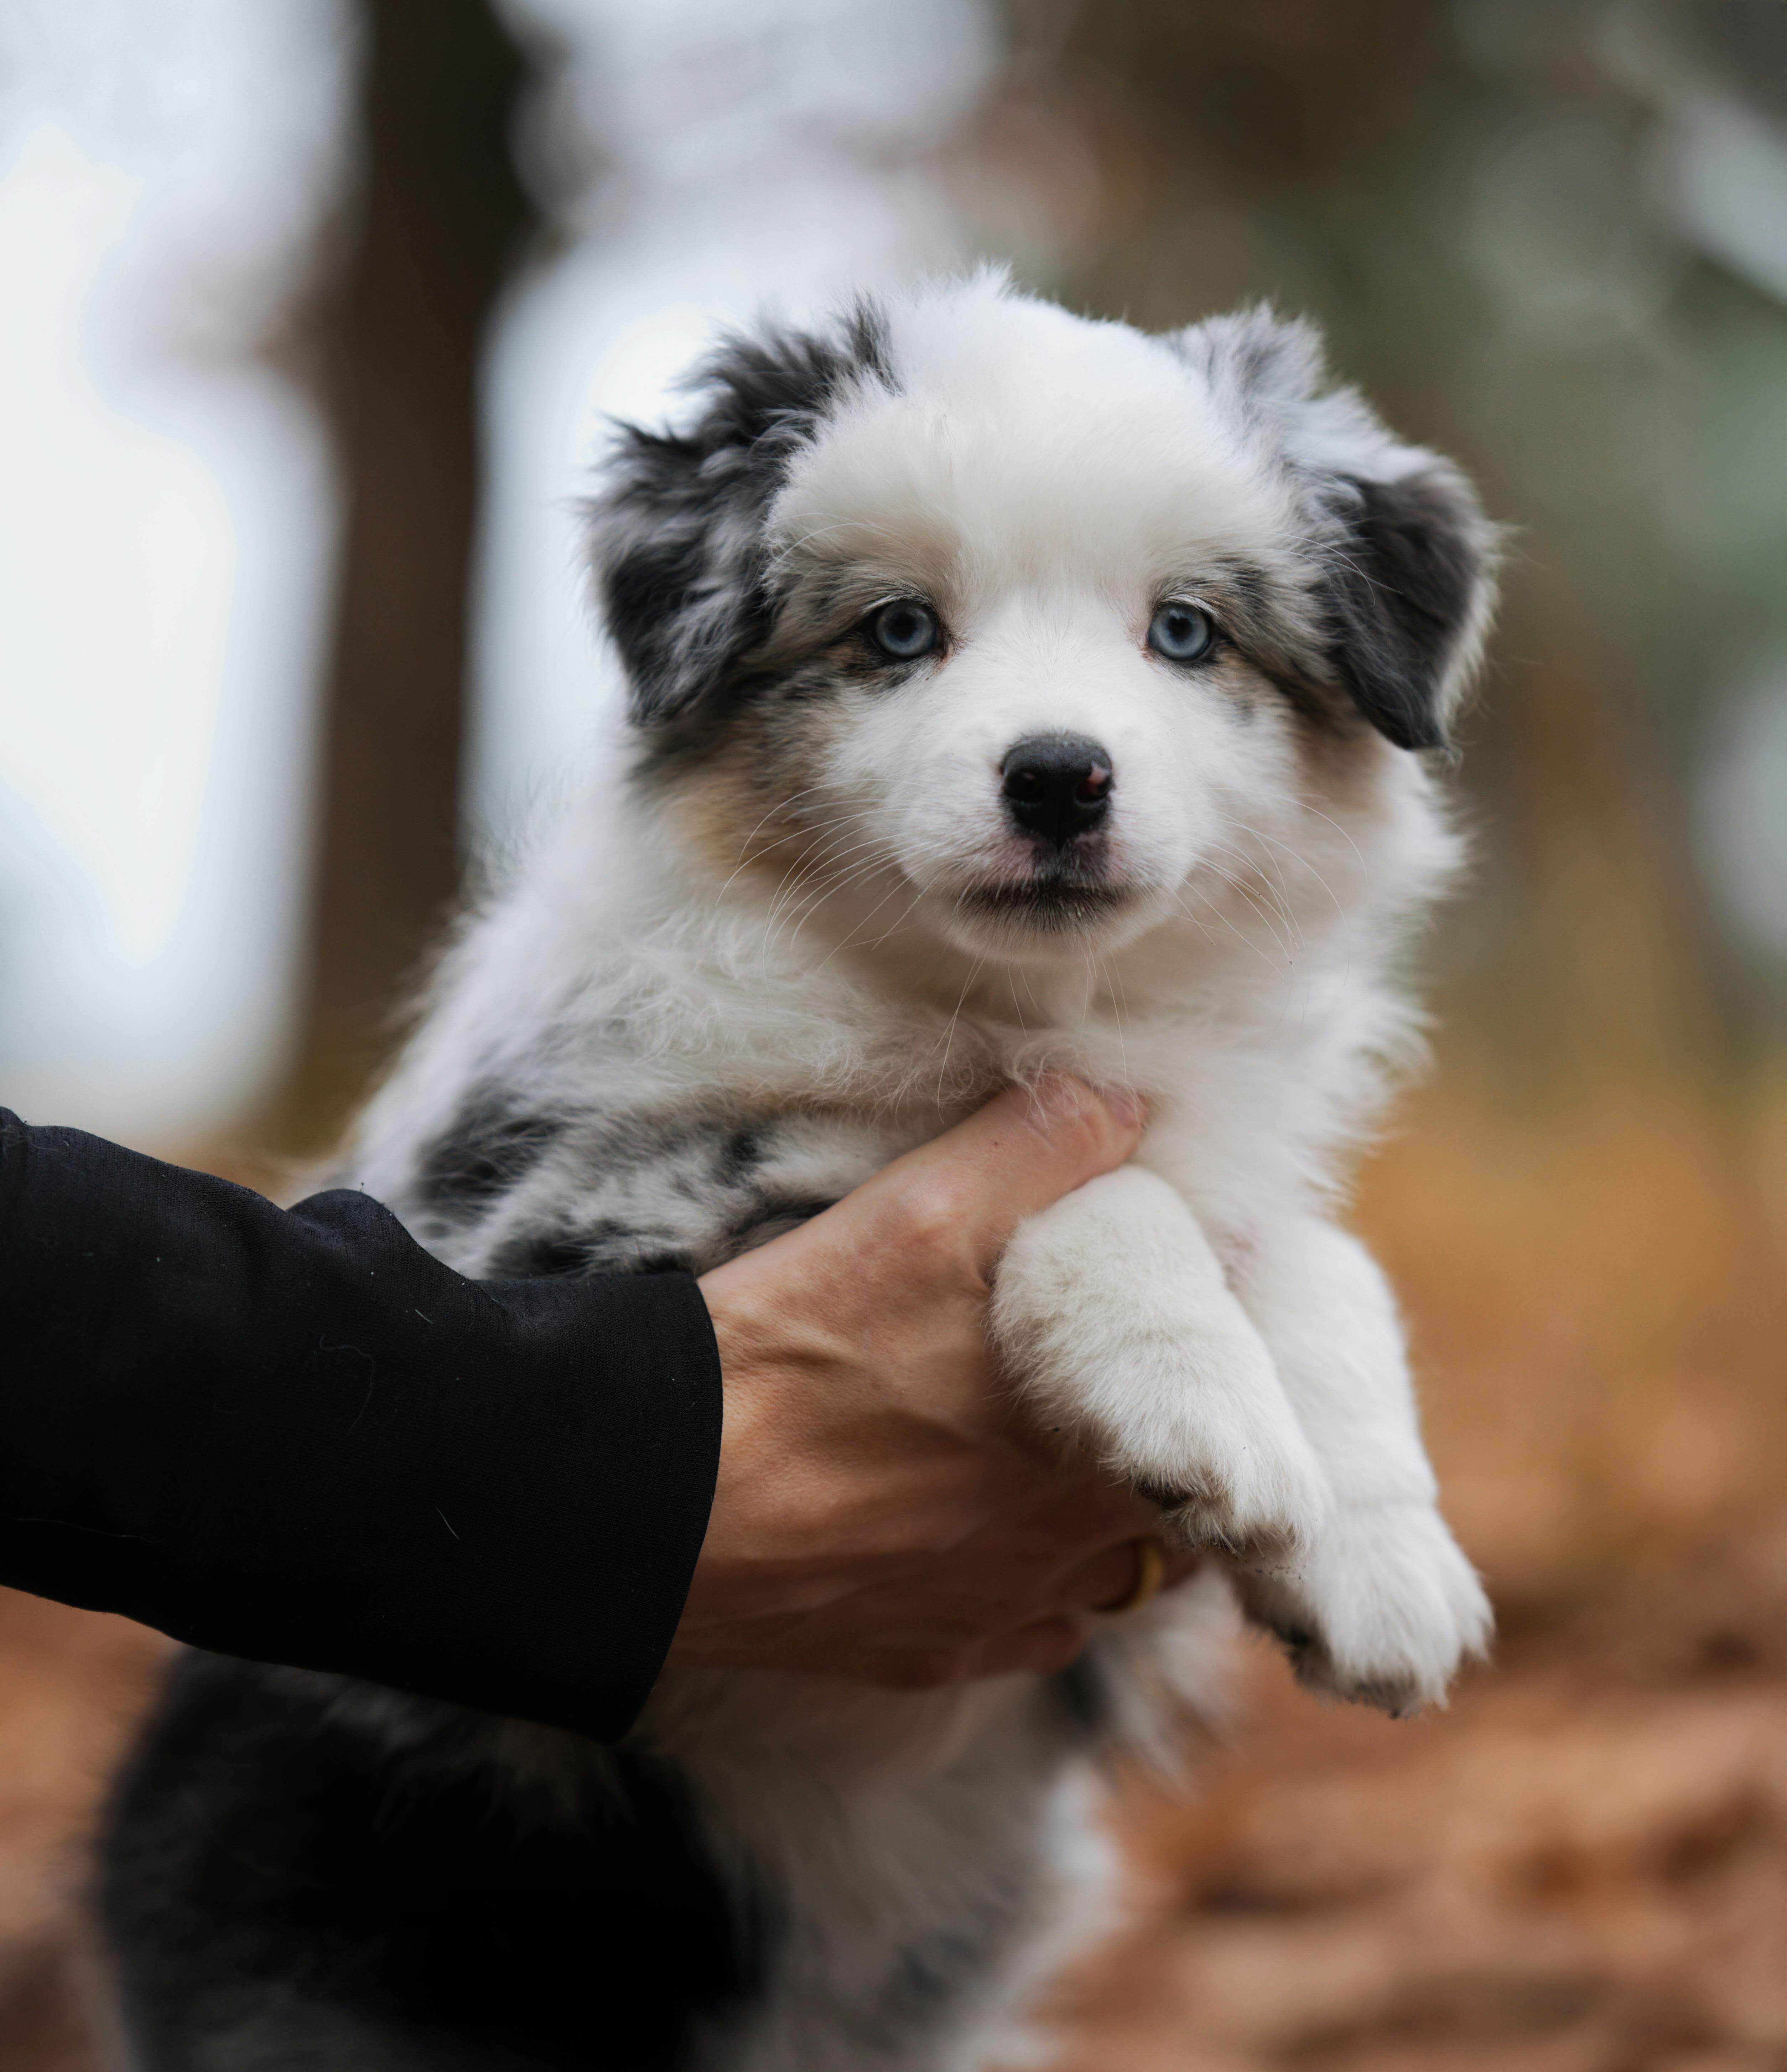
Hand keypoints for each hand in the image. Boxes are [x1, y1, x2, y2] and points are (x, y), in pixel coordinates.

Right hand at [680, 1079, 1196, 1689]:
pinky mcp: (936, 1651)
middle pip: (1187, 1501)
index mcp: (1103, 1442)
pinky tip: (991, 1537)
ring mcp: (1007, 1609)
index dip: (1220, 1360)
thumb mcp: (921, 1211)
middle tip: (1132, 1381)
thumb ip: (1042, 1145)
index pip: (1235, 1412)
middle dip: (1175, 1443)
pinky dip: (1033, 1587)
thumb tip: (1126, 1103)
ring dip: (1114, 1520)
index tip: (1188, 1316)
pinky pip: (1035, 1631)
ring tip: (1070, 1456)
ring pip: (1118, 1575)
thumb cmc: (800, 1353)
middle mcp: (1075, 1546)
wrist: (662, 1498)